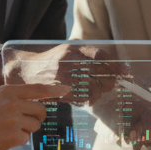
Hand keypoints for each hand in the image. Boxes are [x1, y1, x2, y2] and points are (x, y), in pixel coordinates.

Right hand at [0, 83, 69, 149]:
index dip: (54, 90)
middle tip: (21, 123)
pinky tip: (1, 140)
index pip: (37, 89)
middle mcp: (13, 103)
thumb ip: (11, 99)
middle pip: (42, 110)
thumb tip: (33, 103)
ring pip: (35, 126)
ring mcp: (15, 120)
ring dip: (24, 131)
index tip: (66, 90)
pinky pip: (25, 139)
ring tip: (4, 131)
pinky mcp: (15, 136)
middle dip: (36, 118)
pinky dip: (16, 142)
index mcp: (7, 91)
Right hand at [4, 44, 127, 105]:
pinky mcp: (60, 92)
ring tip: (96, 91)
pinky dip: (89, 99)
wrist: (25, 71)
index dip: (116, 65)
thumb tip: (113, 63)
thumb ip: (87, 53)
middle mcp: (69, 62)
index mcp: (72, 50)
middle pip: (100, 74)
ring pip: (94, 88)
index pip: (100, 55)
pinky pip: (83, 98)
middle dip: (110, 81)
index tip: (125, 72)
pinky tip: (86, 97)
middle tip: (112, 84)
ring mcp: (64, 77)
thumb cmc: (50, 61)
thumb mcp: (67, 50)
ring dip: (99, 92)